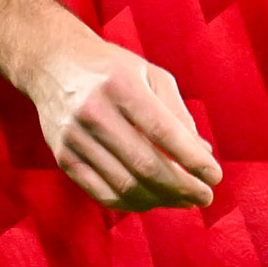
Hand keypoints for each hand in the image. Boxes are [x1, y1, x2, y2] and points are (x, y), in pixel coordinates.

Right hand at [30, 34, 218, 212]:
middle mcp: (94, 111)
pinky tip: (154, 200)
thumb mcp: (150, 75)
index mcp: (121, 85)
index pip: (163, 131)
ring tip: (184, 201)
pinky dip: (134, 203)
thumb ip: (177, 114)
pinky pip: (103, 194)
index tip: (214, 176)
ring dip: (162, 200)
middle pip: (145, 165)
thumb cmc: (112, 69)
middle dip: (182, 187)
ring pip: (125, 185)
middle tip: (205, 197)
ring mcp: (75, 137)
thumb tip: (202, 154)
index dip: (192, 160)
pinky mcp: (63, 157)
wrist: (53, 63)